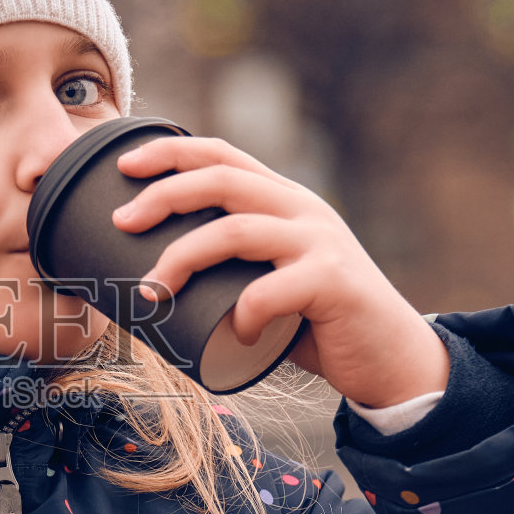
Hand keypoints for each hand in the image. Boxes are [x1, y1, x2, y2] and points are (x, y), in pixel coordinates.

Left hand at [112, 136, 447, 408]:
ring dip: (182, 258)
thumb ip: (232, 269)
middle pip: (221, 180)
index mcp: (284, 201)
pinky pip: (269, 291)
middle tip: (121, 222)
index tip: (124, 167)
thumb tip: (151, 282)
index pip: (223, 155)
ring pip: (235, 230)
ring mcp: (320, 243)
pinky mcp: (334, 282)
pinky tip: (236, 335)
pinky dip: (242, 314)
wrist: (392, 361)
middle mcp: (302, 210)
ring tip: (151, 292)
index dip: (171, 152)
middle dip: (163, 195)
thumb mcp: (270, 280)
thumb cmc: (318, 325)